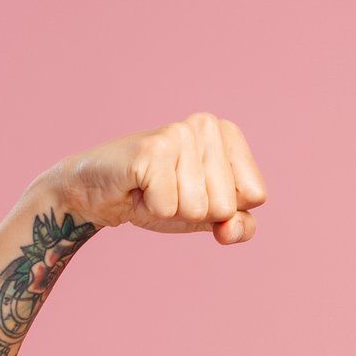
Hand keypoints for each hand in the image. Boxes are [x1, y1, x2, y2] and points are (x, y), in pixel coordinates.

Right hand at [44, 112, 267, 245]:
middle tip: (169, 191)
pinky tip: (137, 188)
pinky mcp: (154, 149)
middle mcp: (207, 125)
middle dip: (196, 211)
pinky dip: (151, 208)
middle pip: (228, 205)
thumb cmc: (158, 198)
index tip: (196, 192)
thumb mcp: (208, 216)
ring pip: (200, 209)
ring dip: (172, 210)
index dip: (225, 209)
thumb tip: (231, 230)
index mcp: (228, 134)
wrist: (98, 193)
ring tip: (153, 188)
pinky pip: (169, 208)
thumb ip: (238, 226)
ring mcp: (180, 133)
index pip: (256, 196)